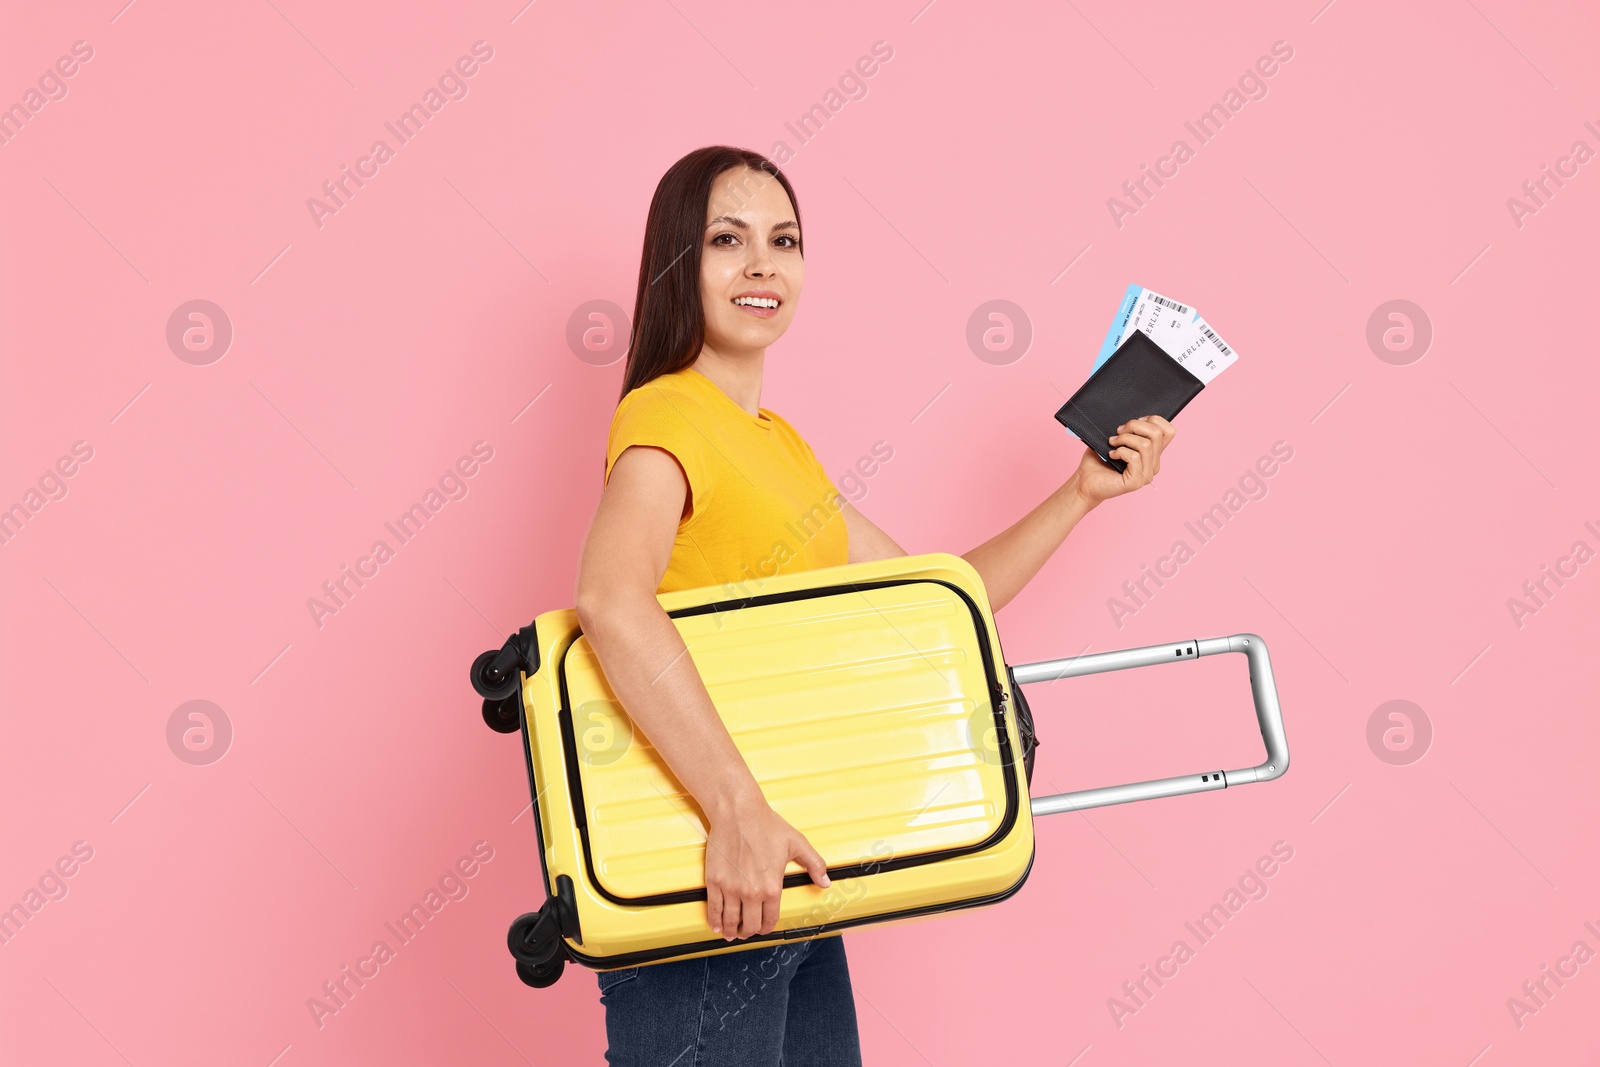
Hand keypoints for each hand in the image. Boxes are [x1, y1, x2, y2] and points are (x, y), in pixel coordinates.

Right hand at [704, 799, 830, 940]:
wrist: (738, 812)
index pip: (770, 919)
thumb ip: (814, 864)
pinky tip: (717, 925)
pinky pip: (714, 909)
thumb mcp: (797, 843)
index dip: (766, 928)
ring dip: (732, 931)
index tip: (763, 928)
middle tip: (747, 931)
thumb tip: (825, 882)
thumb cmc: (766, 825)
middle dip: (749, 931)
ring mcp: (731, 888)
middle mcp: (752, 892)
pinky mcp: (715, 881)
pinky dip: (715, 921)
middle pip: (749, 925)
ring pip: (731, 921)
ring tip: (732, 933)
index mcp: (772, 887)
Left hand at [1072, 415, 1175, 504]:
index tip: (1132, 424)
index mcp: (1153, 453)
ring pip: (1146, 445)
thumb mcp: (1116, 439)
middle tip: (1118, 431)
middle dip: (1135, 425)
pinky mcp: (1136, 481)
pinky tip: (1112, 455)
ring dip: (1125, 438)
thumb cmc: (1098, 460)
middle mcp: (1153, 465)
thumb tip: (1137, 417)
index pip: (1169, 431)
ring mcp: (1146, 475)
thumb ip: (1131, 430)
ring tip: (1112, 443)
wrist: (1084, 482)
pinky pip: (1135, 457)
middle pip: (1157, 434)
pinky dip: (1121, 451)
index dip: (1153, 420)